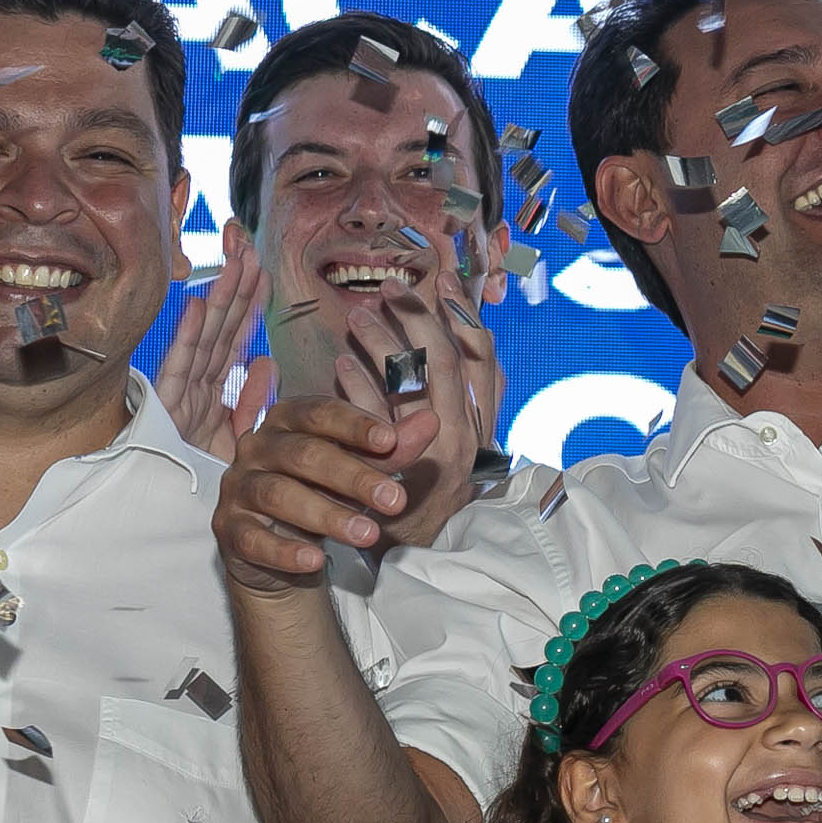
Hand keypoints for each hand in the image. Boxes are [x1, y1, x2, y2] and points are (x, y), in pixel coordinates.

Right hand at [154, 225, 275, 460]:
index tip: (262, 268)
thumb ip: (251, 401)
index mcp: (212, 389)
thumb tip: (268, 362)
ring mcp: (179, 393)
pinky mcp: (165, 409)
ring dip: (219, 298)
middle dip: (235, 285)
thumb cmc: (201, 480)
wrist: (170, 518)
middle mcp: (195, 384)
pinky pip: (179, 368)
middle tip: (249, 245)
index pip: (234, 337)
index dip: (249, 302)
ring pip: (204, 338)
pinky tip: (196, 306)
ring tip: (233, 262)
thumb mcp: (237, 439)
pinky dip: (188, 336)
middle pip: (220, 327)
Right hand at [212, 383, 441, 594]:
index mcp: (287, 418)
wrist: (281, 548)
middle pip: (304, 455)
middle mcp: (256, 446)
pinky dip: (284, 550)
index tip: (390, 440)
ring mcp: (238, 487)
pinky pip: (253, 538)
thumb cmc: (323, 491)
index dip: (354, 425)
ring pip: (279, 495)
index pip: (320, 412)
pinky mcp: (228, 528)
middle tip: (395, 500)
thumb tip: (431, 422)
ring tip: (368, 534)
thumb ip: (391, 449)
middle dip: (353, 477)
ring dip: (327, 515)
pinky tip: (315, 561)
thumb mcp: (359, 469)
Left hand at [351, 244, 501, 548]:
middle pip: (447, 360)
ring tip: (358, 316)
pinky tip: (340, 364)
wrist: (413, 545)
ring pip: (413, 386)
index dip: (462, 314)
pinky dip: (358, 388)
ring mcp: (432, 457)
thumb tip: (453, 326)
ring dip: (384, 343)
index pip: (481, 356)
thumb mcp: (457, 434)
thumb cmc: (429, 480)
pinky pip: (376, 425)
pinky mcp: (396, 475)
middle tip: (389, 286)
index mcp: (481, 420)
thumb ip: (457, 389)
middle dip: (418, 316)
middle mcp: (465, 436)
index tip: (440, 277)